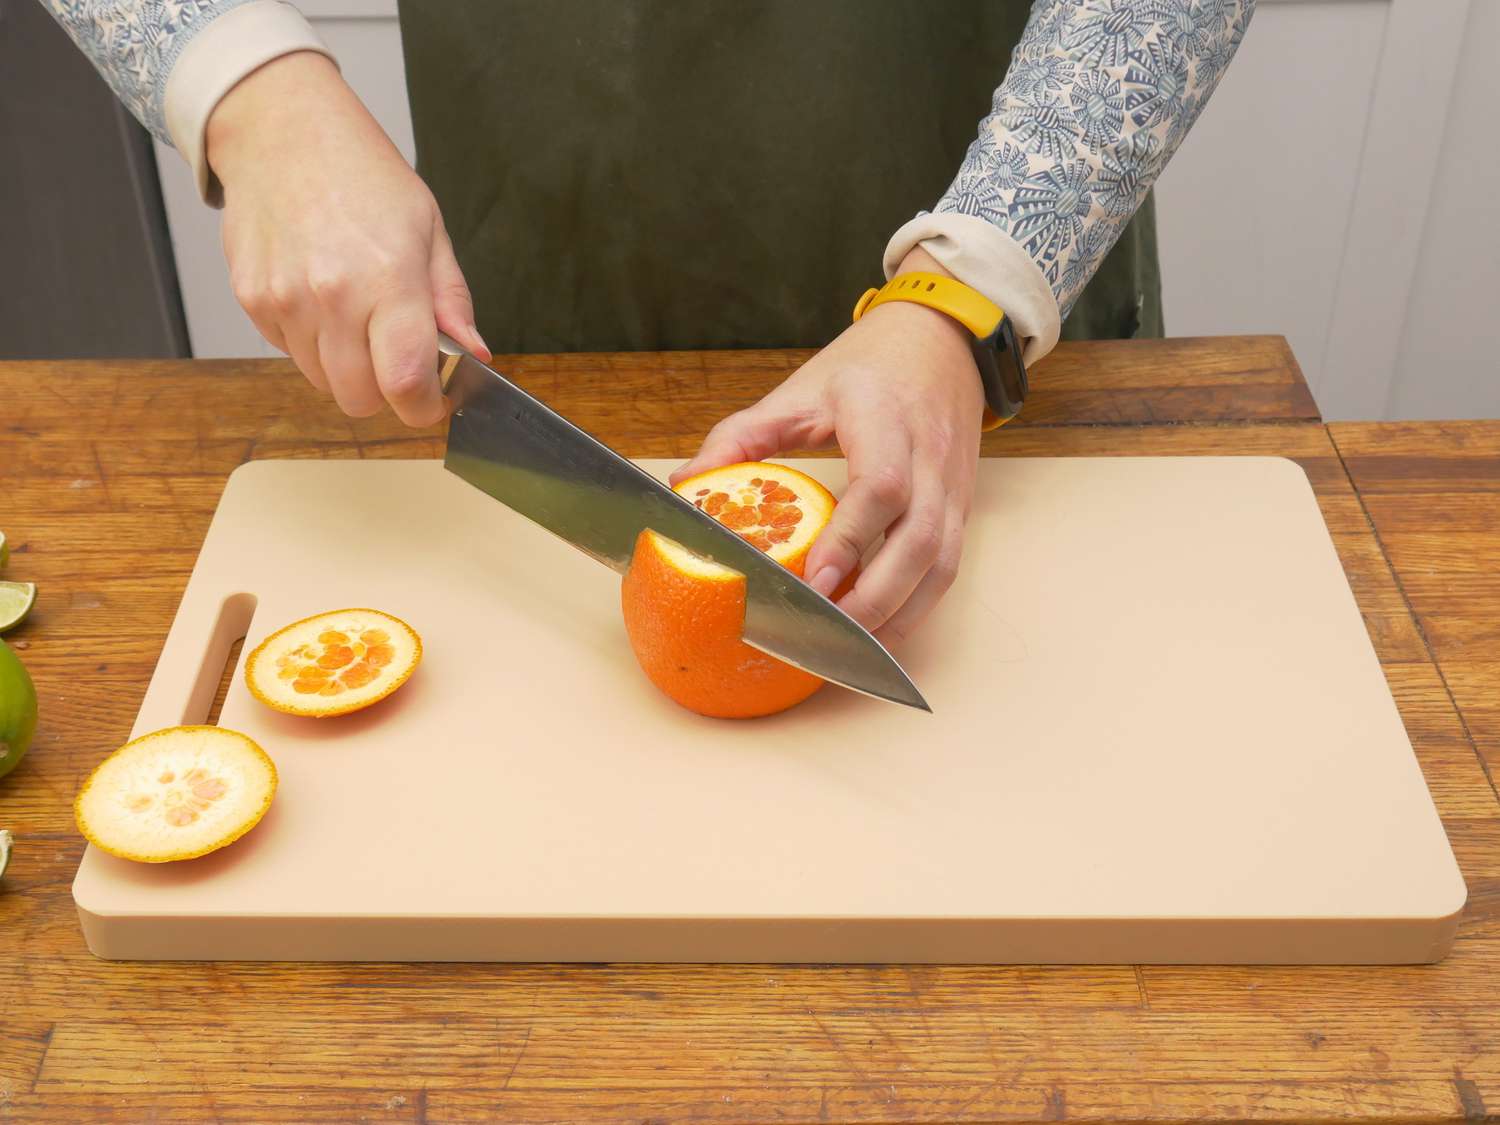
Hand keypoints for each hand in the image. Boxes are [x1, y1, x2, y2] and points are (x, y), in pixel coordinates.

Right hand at [207, 52, 488, 426]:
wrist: (282, 132)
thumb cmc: (362, 176)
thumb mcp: (429, 230)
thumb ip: (450, 301)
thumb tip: (474, 353)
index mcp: (388, 279)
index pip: (406, 384)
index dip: (424, 408)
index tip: (433, 401)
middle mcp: (331, 296)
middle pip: (359, 400)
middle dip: (385, 393)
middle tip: (397, 359)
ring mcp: (285, 301)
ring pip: (323, 382)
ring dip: (347, 369)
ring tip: (357, 317)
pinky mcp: (252, 301)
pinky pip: (290, 353)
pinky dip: (312, 343)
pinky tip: (322, 299)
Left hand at [672, 248, 985, 643]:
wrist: (941, 343)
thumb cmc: (867, 368)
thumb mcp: (798, 392)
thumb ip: (740, 439)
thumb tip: (684, 487)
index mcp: (884, 416)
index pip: (881, 485)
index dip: (851, 539)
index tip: (815, 581)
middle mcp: (929, 454)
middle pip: (918, 540)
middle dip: (873, 598)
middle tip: (823, 633)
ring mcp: (953, 484)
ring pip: (940, 564)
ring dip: (897, 614)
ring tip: (847, 648)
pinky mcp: (961, 507)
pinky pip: (946, 568)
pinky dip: (914, 607)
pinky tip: (876, 630)